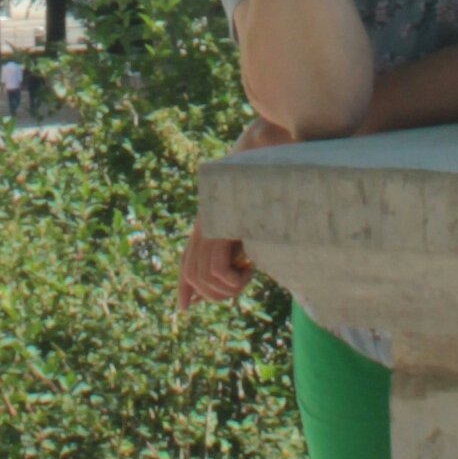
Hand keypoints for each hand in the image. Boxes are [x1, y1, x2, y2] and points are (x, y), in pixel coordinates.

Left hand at [177, 113, 291, 307]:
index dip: (184, 287)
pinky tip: (248, 271)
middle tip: (236, 289)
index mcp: (210, 221)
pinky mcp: (221, 226)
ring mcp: (211, 224)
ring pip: (202, 277)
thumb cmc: (273, 184)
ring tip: (246, 277)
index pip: (187, 260)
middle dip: (211, 294)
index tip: (183, 308)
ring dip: (226, 289)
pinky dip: (232, 281)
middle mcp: (204, 223)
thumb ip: (246, 239)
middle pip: (191, 274)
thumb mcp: (256, 219)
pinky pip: (215, 270)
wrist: (272, 151)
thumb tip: (244, 264)